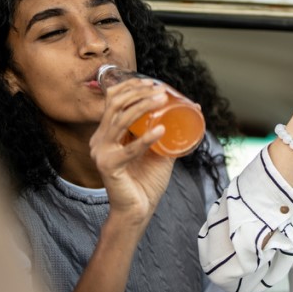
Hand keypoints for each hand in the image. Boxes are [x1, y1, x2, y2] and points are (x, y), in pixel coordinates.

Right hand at [88, 77, 174, 223]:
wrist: (138, 210)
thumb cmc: (147, 181)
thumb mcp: (160, 150)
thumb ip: (170, 131)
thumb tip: (192, 108)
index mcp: (108, 133)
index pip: (113, 100)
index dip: (130, 86)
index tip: (152, 81)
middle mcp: (100, 139)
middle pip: (115, 105)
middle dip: (138, 92)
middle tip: (160, 90)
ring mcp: (102, 152)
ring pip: (120, 120)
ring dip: (142, 107)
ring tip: (162, 100)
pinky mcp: (108, 166)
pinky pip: (128, 149)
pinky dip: (146, 139)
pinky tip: (161, 131)